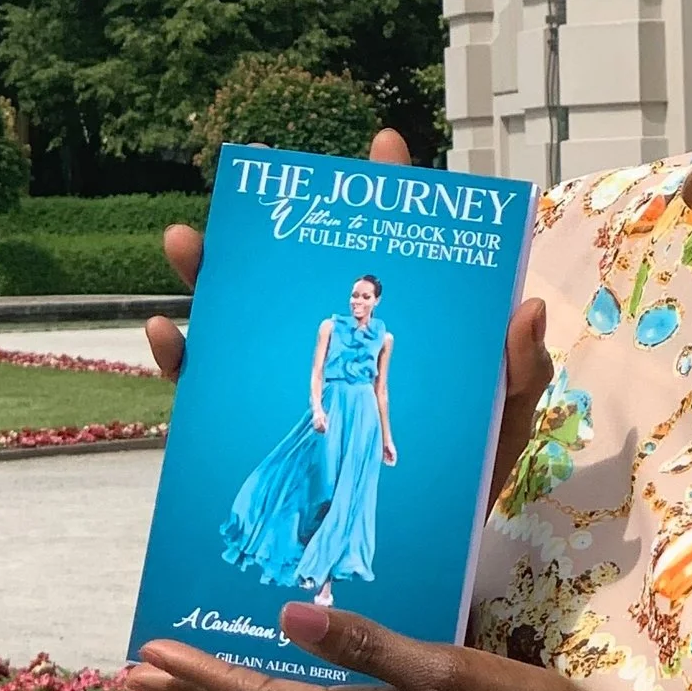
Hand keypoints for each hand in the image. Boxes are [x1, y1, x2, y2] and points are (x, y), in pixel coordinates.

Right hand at [144, 128, 553, 510]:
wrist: (438, 545)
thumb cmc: (475, 466)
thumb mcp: (507, 415)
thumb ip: (522, 367)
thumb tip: (526, 308)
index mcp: (407, 328)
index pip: (397, 252)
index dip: (391, 195)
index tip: (384, 145)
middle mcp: (345, 341)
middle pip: (300, 272)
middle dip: (268, 229)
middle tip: (249, 193)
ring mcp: (301, 377)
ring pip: (243, 318)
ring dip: (207, 278)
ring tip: (186, 245)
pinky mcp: (267, 423)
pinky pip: (212, 388)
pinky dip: (183, 358)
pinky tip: (166, 334)